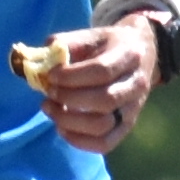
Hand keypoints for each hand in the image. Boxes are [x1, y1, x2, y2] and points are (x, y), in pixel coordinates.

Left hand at [18, 18, 164, 154]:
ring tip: (50, 109)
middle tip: (49, 92)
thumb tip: (38, 62)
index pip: (101, 71)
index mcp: (129, 55)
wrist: (140, 53)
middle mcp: (136, 84)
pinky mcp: (126, 126)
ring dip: (70, 121)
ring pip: (103, 125)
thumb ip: (63, 44)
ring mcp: (133, 109)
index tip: (51, 75)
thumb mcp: (88, 35)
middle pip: (104, 100)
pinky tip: (61, 128)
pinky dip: (79, 141)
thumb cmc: (107, 45)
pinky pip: (105, 143)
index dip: (71, 76)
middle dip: (68, 98)